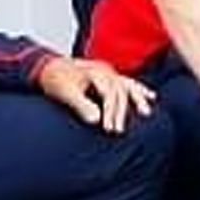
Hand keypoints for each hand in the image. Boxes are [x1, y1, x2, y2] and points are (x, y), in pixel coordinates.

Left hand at [37, 56, 155, 133]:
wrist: (49, 67)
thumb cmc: (55, 80)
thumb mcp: (65, 93)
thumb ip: (81, 106)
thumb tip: (96, 120)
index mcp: (96, 72)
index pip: (110, 94)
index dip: (110, 112)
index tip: (108, 128)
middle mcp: (106, 70)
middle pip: (120, 92)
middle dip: (120, 112)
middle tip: (117, 131)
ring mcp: (109, 72)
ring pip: (127, 86)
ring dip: (137, 100)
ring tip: (145, 113)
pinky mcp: (110, 76)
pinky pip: (129, 82)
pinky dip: (140, 90)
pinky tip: (151, 97)